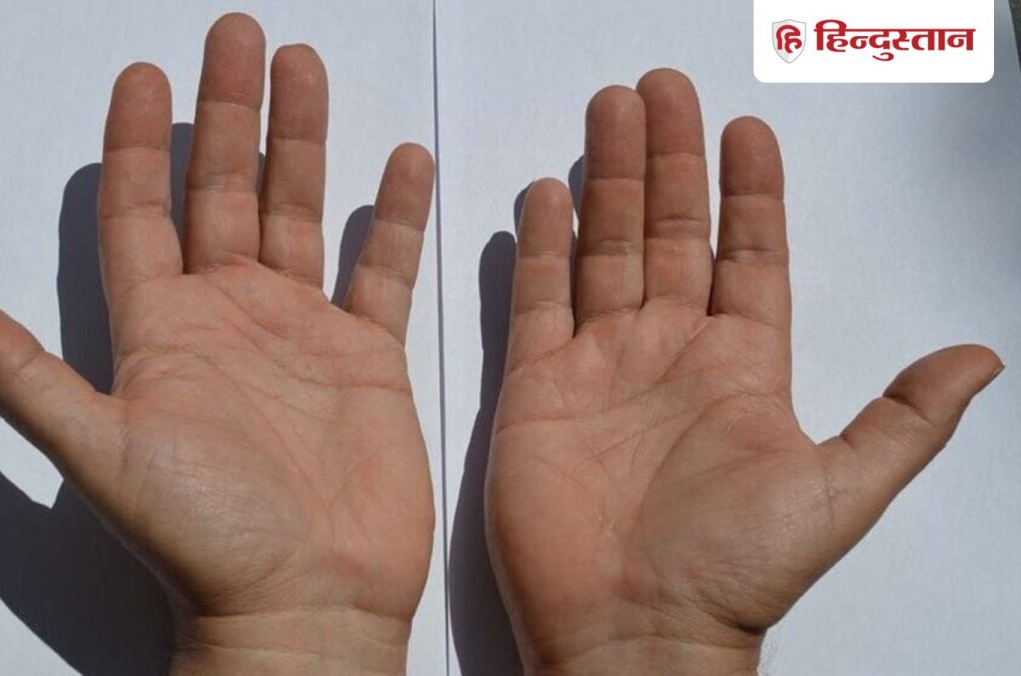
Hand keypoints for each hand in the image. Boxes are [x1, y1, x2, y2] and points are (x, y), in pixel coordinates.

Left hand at [0, 14, 434, 674]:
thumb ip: (25, 375)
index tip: (143, 72)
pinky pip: (380, 270)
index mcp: (163, 331)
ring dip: (301, 141)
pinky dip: (390, 217)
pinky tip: (400, 162)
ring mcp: (299, 332)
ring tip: (305, 69)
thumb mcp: (101, 452)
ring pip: (298, 213)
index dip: (139, 143)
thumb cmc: (203, 538)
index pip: (143, 214)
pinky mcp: (366, 356)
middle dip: (230, 111)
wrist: (306, 603)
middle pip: (223, 192)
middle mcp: (228, 318)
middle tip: (238, 34)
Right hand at [485, 69, 1001, 674]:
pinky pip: (539, 302)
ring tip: (607, 111)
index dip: (749, 191)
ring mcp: (602, 364)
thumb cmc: (735, 570)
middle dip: (665, 159)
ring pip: (605, 250)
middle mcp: (671, 351)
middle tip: (659, 87)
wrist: (635, 632)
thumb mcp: (840, 491)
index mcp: (743, 366)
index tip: (746, 127)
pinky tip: (546, 198)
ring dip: (606, 181)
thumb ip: (902, 420)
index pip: (749, 254)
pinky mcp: (539, 388)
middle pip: (669, 233)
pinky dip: (542, 249)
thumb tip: (981, 357)